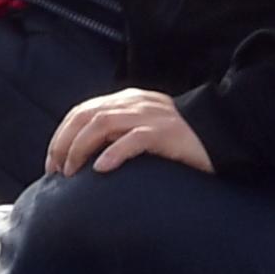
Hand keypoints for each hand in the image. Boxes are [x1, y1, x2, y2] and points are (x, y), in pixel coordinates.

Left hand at [46, 88, 213, 178]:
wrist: (222, 136)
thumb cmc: (178, 142)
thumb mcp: (143, 130)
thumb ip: (118, 133)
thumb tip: (84, 159)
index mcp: (127, 100)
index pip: (82, 111)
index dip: (62, 135)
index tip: (52, 162)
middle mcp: (135, 103)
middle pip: (87, 115)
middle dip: (64, 143)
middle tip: (57, 171)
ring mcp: (151, 116)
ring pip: (103, 123)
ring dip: (81, 148)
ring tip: (72, 172)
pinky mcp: (166, 133)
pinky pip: (134, 139)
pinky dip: (114, 153)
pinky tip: (101, 169)